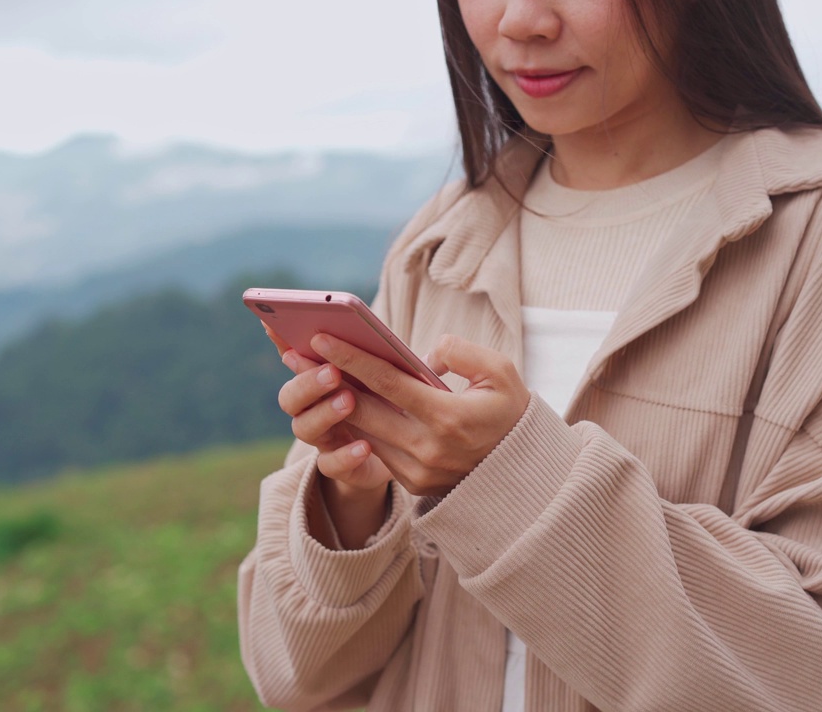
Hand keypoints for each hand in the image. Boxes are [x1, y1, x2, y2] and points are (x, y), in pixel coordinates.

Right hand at [263, 323, 392, 492]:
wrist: (403, 453)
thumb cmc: (389, 401)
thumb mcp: (385, 373)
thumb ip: (380, 355)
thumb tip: (394, 333)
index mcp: (319, 379)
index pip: (291, 356)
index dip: (280, 342)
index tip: (275, 326)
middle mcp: (312, 409)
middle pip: (290, 397)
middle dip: (307, 383)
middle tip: (332, 372)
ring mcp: (323, 439)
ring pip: (304, 428)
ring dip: (324, 413)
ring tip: (349, 401)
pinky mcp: (339, 467)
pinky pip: (331, 465)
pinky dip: (345, 455)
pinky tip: (364, 446)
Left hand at [308, 331, 529, 496]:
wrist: (525, 473)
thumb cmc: (511, 413)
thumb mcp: (501, 372)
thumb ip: (462, 353)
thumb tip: (424, 355)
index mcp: (448, 418)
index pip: (387, 383)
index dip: (351, 359)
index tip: (322, 337)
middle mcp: (427, 449)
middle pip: (363, 410)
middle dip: (326, 380)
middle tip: (296, 354)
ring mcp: (417, 471)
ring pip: (362, 433)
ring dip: (333, 404)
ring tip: (309, 375)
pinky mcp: (412, 484)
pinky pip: (375, 450)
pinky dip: (355, 427)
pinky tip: (337, 403)